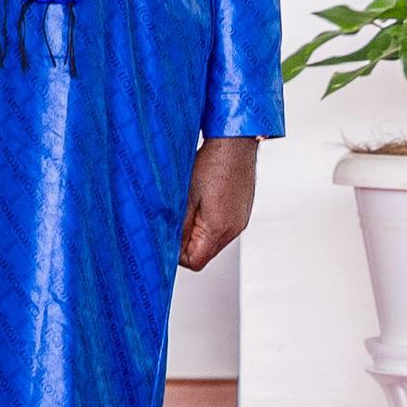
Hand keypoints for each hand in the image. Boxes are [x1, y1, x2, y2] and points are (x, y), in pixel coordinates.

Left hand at [180, 135, 256, 271]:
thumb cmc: (211, 164)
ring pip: (212, 240)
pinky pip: (221, 227)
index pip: (195, 262)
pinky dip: (207, 221)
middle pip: (204, 253)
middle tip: (172, 220)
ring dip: (195, 231)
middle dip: (185, 243)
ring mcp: (240, 220)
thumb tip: (167, 244)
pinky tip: (200, 201)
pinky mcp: (241, 211)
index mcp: (219, 229)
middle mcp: (234, 229)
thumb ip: (177, 226)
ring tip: (186, 207)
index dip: (176, 254)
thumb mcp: (185, 197)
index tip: (165, 238)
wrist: (235, 143)